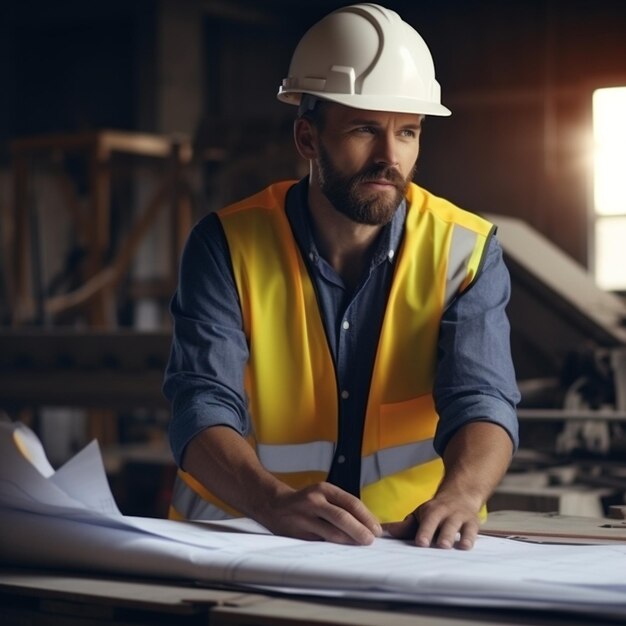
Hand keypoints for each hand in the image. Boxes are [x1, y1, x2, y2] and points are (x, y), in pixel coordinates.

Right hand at [258, 482, 382, 545]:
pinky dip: (334, 547)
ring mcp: (305, 517)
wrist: (274, 505)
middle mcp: (314, 500)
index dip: (366, 517)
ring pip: (332, 533)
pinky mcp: (299, 534)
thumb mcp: (323, 495)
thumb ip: (342, 506)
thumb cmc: (307, 502)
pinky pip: (321, 542)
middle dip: (360, 531)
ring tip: (360, 545)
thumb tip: (369, 524)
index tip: (377, 529)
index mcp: (324, 489)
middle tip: (370, 540)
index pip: (351, 503)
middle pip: (342, 517)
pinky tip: (343, 551)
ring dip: (349, 541)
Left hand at [382, 494, 479, 549]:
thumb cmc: (436, 511)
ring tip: (449, 546)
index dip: (424, 532)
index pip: (427, 522)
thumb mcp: (421, 514)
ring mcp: (460, 518)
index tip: (421, 543)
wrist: (461, 494)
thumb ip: (406, 526)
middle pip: (443, 524)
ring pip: (457, 527)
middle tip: (439, 545)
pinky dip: (469, 539)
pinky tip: (466, 546)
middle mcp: (446, 514)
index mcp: (431, 512)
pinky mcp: (472, 524)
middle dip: (441, 534)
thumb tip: (385, 531)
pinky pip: (472, 531)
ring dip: (453, 536)